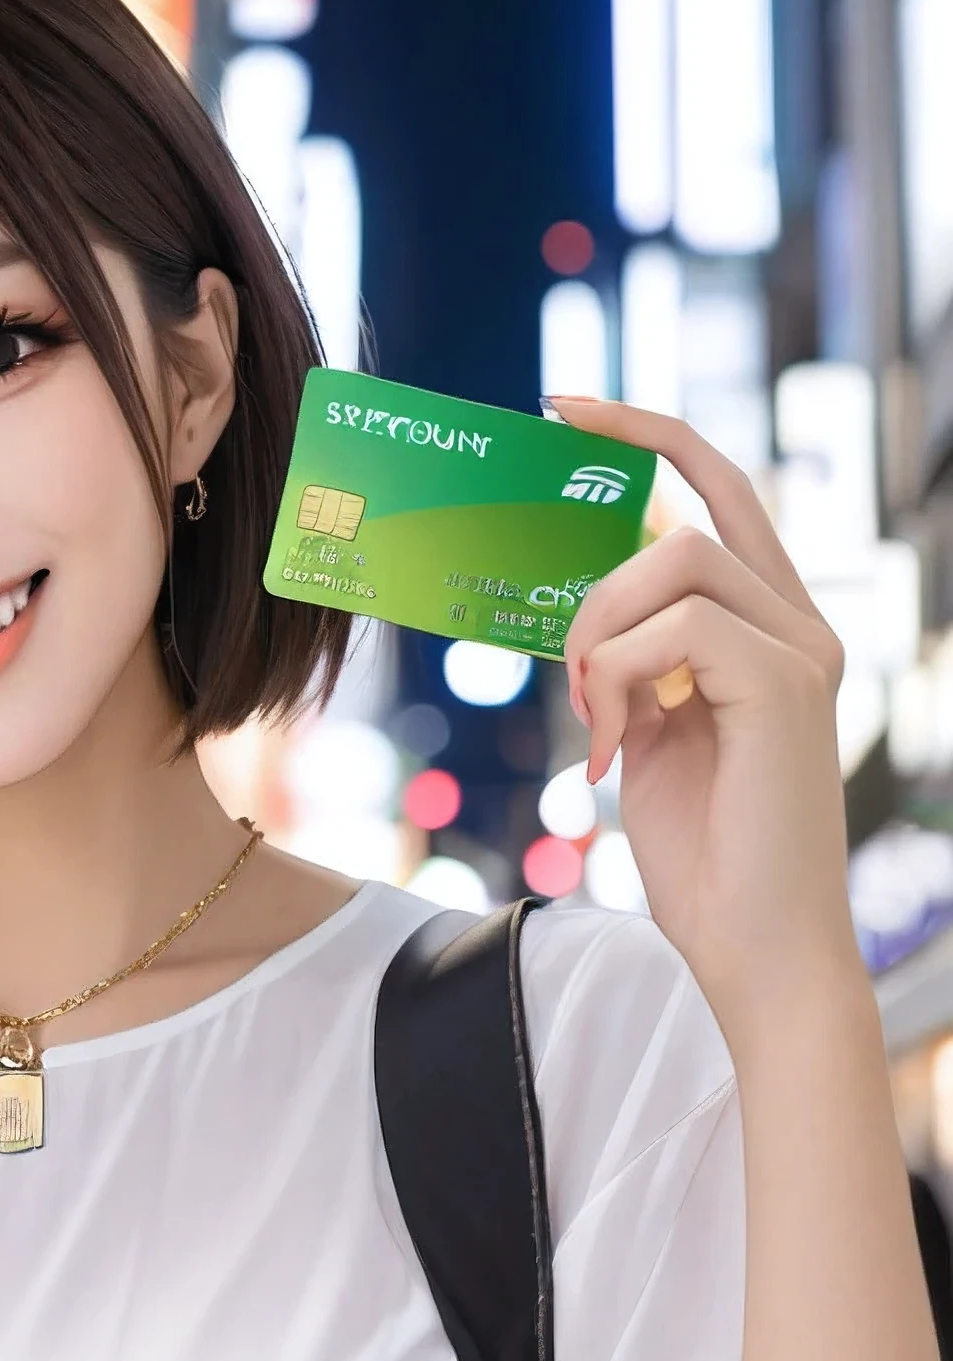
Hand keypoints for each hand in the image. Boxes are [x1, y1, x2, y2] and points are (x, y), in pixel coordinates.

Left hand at [549, 399, 858, 1034]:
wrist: (754, 953)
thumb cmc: (704, 860)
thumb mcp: (648, 737)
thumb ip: (631, 666)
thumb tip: (581, 623)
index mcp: (772, 629)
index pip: (720, 493)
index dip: (649, 436)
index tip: (567, 408)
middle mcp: (802, 624)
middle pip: (699, 505)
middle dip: (604, 547)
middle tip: (559, 650)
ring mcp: (802, 649)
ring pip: (676, 558)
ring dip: (602, 632)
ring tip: (594, 721)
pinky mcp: (786, 684)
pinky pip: (675, 628)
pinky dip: (619, 678)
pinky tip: (612, 749)